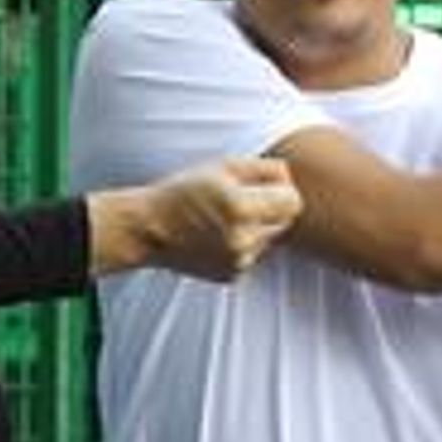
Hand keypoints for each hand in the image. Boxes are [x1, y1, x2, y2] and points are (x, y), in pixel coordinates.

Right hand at [111, 157, 302, 280]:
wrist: (148, 229)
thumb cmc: (182, 192)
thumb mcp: (221, 166)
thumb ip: (264, 168)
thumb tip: (288, 177)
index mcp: (241, 208)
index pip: (293, 202)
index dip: (282, 191)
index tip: (264, 188)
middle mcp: (243, 239)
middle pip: (285, 222)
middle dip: (270, 209)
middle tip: (243, 200)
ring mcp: (238, 262)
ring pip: (269, 239)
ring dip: (256, 228)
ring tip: (224, 219)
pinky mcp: (232, 275)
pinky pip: (253, 256)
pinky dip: (241, 245)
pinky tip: (216, 236)